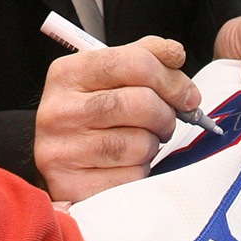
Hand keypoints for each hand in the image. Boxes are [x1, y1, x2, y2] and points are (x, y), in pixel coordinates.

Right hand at [35, 35, 200, 202]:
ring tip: (140, 141)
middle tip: (167, 120)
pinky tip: (126, 165)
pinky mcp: (73, 186)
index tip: (187, 93)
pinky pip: (133, 176)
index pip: (134, 63)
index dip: (171, 78)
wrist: (53, 162)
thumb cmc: (86, 116)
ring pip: (141, 142)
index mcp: (67, 74)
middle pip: (142, 103)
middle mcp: (59, 110)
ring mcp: (63, 151)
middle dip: (166, 113)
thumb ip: (140, 57)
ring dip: (153, 144)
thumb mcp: (103, 78)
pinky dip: (140, 171)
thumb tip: (174, 54)